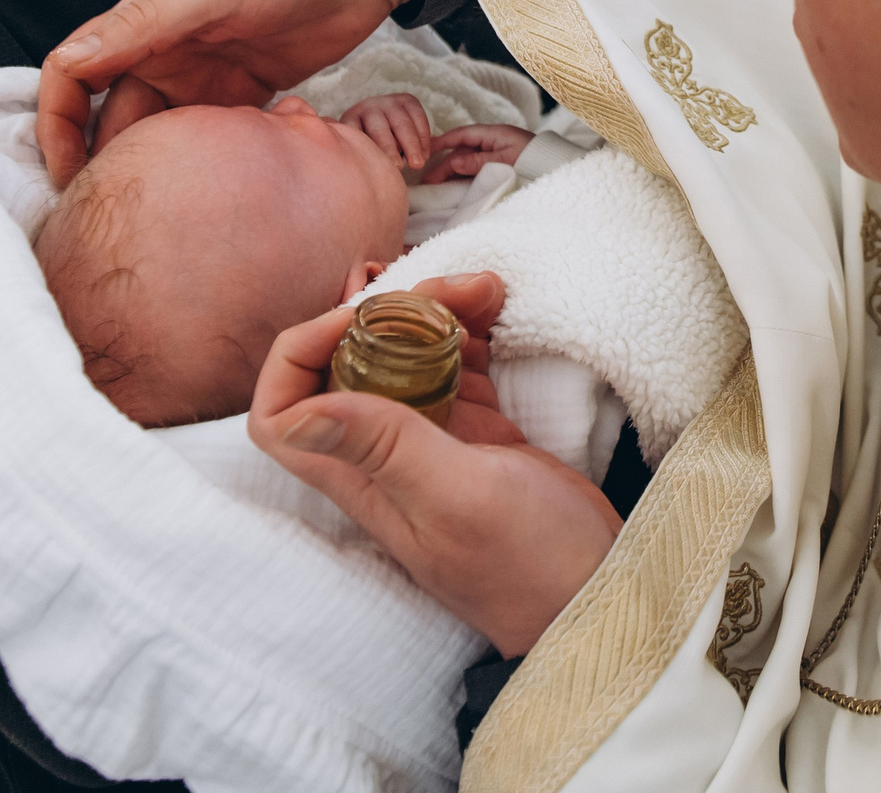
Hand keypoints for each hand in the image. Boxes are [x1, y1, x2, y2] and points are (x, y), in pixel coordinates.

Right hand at [37, 0, 431, 185]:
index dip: (58, 123)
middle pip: (112, 115)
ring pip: (161, 133)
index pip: (74, 74)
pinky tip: (213, 192)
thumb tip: (69, 64)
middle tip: (114, 217)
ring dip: (155, 169)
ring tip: (159, 216)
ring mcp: (205, 73)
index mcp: (142, 20)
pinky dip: (203, 163)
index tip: (65, 175)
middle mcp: (164, 48)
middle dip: (104, 163)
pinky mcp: (245, 93)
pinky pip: (210, 137)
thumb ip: (141, 26)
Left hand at [250, 273, 621, 655]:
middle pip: (348, 364)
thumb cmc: (527, 564)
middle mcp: (383, 456)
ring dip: (434, 312)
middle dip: (386, 313)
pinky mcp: (476, 432)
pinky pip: (454, 364)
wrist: (598, 593)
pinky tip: (496, 307)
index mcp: (361, 477)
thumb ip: (386, 447)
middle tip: (448, 289)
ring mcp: (431, 441)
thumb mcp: (459, 498)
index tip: (359, 321)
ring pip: (405, 356)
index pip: (282, 413)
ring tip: (485, 288)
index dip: (301, 354)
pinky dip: (468, 328)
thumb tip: (296, 414)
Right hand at [420, 121, 534, 182]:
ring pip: (467, 161)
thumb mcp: (505, 161)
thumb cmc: (533, 162)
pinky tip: (452, 186)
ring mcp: (495, 155)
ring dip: (451, 171)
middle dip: (444, 163)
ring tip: (434, 185)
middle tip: (427, 180)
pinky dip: (463, 177)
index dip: (442, 141)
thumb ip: (479, 162)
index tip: (425, 150)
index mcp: (494, 134)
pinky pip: (476, 170)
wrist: (557, 171)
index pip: (462, 134)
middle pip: (462, 150)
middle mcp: (493, 142)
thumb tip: (454, 163)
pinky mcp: (499, 167)